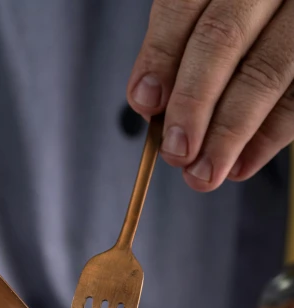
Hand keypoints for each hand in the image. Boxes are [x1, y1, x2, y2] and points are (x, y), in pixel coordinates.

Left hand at [128, 0, 293, 190]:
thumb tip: (154, 106)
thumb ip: (184, 46)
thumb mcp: (211, 14)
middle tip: (176, 151)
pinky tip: (241, 166)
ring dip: (229, 132)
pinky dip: (269, 137)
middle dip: (192, 103)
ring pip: (265, 72)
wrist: (289, 14)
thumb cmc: (248, 20)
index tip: (145, 102)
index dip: (161, 54)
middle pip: (224, 38)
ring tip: (204, 173)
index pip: (185, 3)